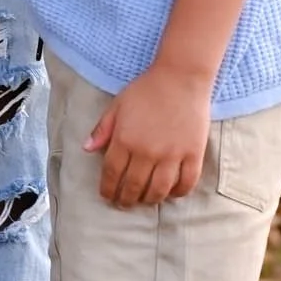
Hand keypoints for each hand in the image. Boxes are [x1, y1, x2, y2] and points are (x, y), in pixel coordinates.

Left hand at [85, 62, 212, 207]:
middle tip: (124, 203)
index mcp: (125, 139)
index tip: (107, 195)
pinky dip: (177, 193)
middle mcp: (147, 152)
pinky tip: (171, 193)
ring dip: (150, 200)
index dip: (108, 189)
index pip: (112, 174)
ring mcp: (171, 155)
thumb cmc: (147, 89)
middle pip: (133, 186)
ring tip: (145, 200)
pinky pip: (186, 183)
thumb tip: (86, 149)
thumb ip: (102, 129)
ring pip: (159, 190)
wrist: (181, 77)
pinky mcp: (193, 154)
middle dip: (126, 199)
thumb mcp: (118, 105)